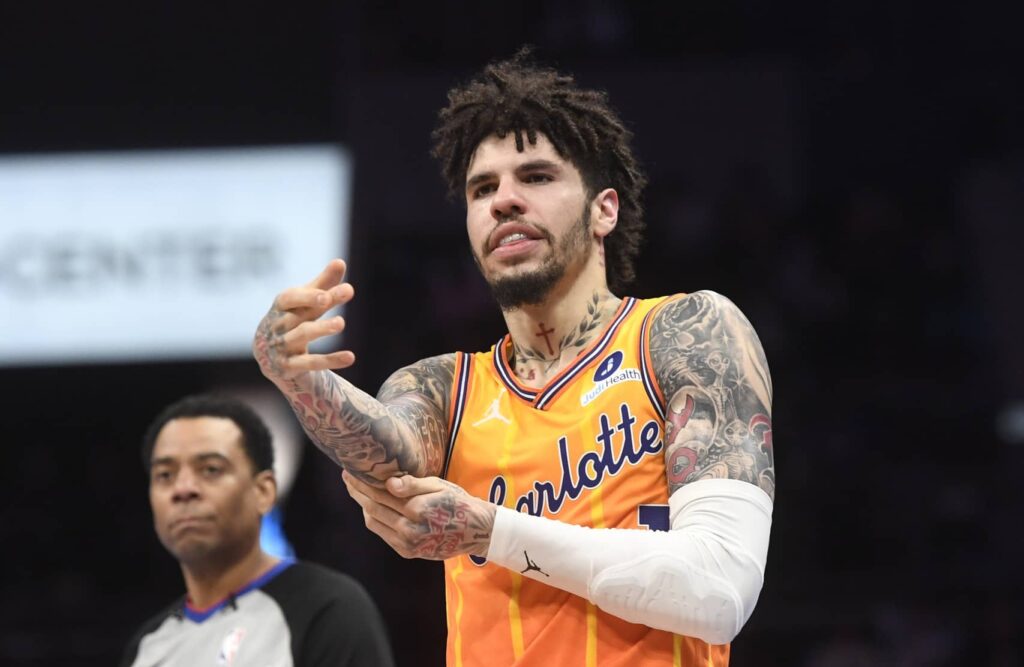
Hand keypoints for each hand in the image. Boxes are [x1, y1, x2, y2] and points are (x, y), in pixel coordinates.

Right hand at [253, 259, 356, 381]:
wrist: (268, 356)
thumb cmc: (291, 320)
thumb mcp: (304, 303)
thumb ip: (322, 285)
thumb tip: (340, 262)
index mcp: (281, 307)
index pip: (290, 298)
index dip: (307, 295)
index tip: (327, 292)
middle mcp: (278, 326)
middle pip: (300, 314)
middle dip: (320, 304)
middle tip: (347, 291)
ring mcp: (281, 347)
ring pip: (301, 336)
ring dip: (321, 328)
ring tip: (341, 323)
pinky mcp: (288, 367)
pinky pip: (310, 363)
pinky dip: (330, 360)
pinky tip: (351, 357)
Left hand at [342, 470, 494, 559]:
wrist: (476, 532)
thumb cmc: (459, 502)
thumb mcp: (440, 486)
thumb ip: (413, 484)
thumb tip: (388, 483)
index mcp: (418, 510)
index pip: (381, 493)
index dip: (364, 481)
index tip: (351, 469)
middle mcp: (410, 530)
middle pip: (373, 507)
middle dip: (357, 491)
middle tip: (346, 477)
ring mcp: (407, 543)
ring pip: (374, 521)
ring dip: (362, 505)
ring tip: (355, 489)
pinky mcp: (407, 552)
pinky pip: (382, 533)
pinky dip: (373, 518)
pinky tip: (370, 506)